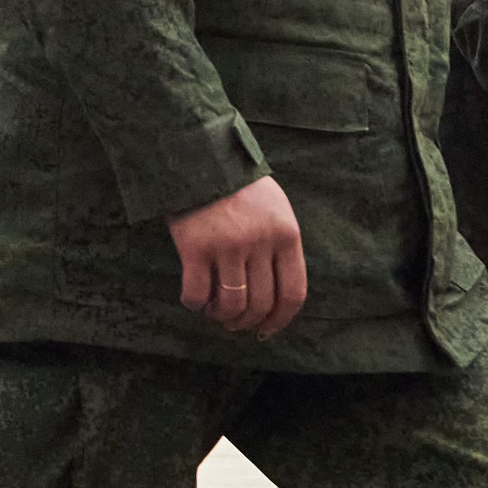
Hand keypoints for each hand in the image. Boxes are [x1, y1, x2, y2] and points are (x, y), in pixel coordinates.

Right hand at [168, 178, 308, 336]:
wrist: (200, 157)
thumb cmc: (238, 186)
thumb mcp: (275, 209)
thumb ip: (280, 246)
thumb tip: (276, 296)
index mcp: (286, 235)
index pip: (292, 293)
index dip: (280, 320)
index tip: (267, 330)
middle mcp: (259, 242)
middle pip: (261, 304)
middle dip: (247, 323)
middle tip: (235, 323)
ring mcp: (227, 245)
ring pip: (231, 304)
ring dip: (223, 317)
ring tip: (215, 312)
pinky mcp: (195, 247)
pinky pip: (197, 294)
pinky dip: (196, 304)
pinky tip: (195, 300)